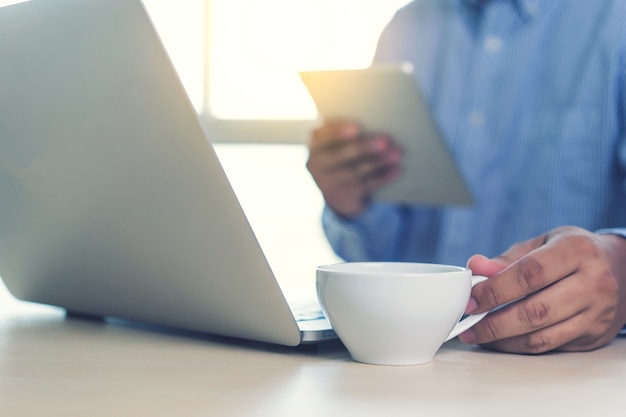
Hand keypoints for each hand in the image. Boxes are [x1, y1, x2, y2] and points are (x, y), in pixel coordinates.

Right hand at [306, 120, 401, 217]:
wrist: (335, 192)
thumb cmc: (341, 156)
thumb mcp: (336, 144)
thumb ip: (346, 133)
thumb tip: (377, 121)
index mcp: (316, 146)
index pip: (324, 137)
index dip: (338, 132)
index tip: (357, 128)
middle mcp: (317, 166)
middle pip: (340, 156)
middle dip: (364, 148)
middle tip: (385, 141)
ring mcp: (329, 184)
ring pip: (355, 173)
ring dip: (378, 163)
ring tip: (396, 154)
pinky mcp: (343, 198)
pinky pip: (364, 187)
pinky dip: (381, 179)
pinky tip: (395, 171)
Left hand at [459, 226, 625, 353]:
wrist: (623, 269)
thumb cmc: (574, 252)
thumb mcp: (543, 243)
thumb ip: (507, 258)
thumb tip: (475, 267)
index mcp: (577, 251)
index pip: (530, 274)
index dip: (495, 290)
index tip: (471, 299)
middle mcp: (593, 283)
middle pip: (535, 311)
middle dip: (494, 322)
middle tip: (468, 325)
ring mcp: (597, 313)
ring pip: (543, 336)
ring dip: (503, 340)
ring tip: (479, 335)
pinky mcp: (594, 336)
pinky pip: (551, 347)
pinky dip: (520, 346)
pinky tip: (501, 340)